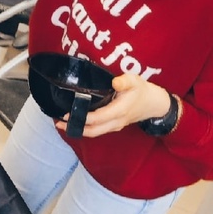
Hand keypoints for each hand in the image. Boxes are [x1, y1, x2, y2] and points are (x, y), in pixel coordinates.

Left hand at [55, 72, 171, 138]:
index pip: (98, 118)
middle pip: (93, 131)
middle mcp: (116, 122)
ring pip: (95, 132)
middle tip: (59, 122)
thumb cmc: (141, 90)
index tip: (67, 113)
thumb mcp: (134, 81)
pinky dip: (86, 128)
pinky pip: (98, 130)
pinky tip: (76, 121)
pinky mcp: (114, 126)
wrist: (153, 104)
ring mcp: (115, 126)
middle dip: (75, 127)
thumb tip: (114, 82)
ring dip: (79, 129)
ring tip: (62, 123)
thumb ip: (125, 81)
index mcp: (119, 111)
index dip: (82, 117)